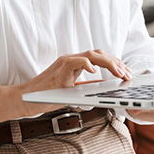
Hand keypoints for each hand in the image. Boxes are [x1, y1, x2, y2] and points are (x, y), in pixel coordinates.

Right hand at [14, 49, 133, 113]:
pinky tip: (96, 72)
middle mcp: (71, 60)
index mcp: (75, 64)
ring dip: (109, 63)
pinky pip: (75, 62)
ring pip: (91, 55)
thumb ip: (87, 86)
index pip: (99, 57)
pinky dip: (87, 64)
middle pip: (98, 53)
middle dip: (116, 63)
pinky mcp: (59, 70)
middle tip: (127, 74)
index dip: (115, 63)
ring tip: (119, 72)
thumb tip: (105, 86)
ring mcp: (64, 63)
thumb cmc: (46, 97)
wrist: (26, 100)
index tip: (126, 72)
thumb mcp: (73, 91)